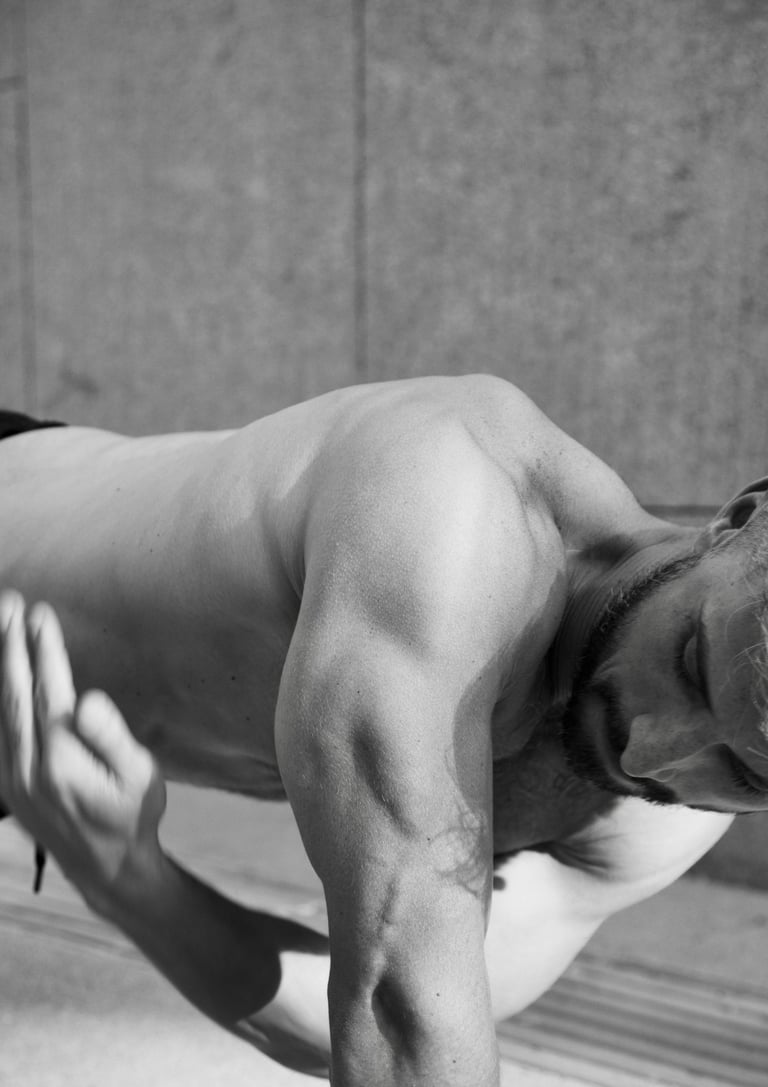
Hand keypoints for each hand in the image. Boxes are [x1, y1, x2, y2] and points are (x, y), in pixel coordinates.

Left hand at [0, 591, 166, 910]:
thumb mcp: (140, 776)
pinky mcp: (7, 786)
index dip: (43, 648)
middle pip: (11, 693)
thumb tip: (87, 700)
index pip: (47, 691)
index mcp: (61, 762)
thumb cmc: (134, 814)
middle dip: (8, 644)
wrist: (109, 869)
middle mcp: (26, 770)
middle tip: (7, 601)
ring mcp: (11, 779)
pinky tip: (1, 676)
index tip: (39, 611)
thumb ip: (111, 737)